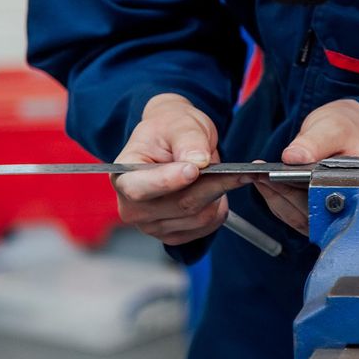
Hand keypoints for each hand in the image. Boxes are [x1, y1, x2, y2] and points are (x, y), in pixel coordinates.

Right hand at [111, 93, 248, 246]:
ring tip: (223, 174)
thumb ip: (188, 140)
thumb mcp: (180, 123)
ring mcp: (151, 225)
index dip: (167, 182)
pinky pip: (205, 227)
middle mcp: (131, 207)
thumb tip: (198, 161)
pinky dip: (218, 208)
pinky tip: (215, 190)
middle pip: (178, 205)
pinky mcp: (173, 235)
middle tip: (236, 171)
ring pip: (197, 217)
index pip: (140, 189)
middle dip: (210, 185)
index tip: (193, 170)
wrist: (174, 141)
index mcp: (123, 176)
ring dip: (218, 195)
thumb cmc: (170, 129)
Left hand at [254, 99, 358, 234]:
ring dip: (277, 199)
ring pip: (302, 218)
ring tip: (259, 177)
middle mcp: (352, 204)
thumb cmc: (344, 128)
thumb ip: (315, 141)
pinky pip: (294, 215)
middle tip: (263, 177)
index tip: (284, 180)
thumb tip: (293, 158)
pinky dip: (277, 201)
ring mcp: (333, 212)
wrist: (343, 132)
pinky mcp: (316, 213)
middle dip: (286, 195)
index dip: (311, 195)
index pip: (338, 199)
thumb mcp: (333, 127)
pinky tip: (264, 183)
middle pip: (317, 213)